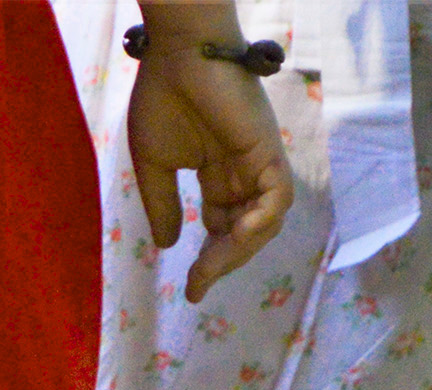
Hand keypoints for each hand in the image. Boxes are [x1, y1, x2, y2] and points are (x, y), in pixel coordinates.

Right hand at [127, 19, 293, 301]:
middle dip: (222, 262)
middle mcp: (242, 172)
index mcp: (218, 175)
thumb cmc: (162, 98)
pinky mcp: (268, 150)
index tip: (190, 290)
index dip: (209, 261)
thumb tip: (168, 246)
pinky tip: (235, 236)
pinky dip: (261, 222)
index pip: (221, 228)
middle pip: (244, 233)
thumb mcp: (155, 166)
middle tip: (198, 284)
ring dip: (239, 251)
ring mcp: (258, 162)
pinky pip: (277, 199)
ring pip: (264, 223)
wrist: (177, 56)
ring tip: (210, 266)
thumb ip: (163, 207)